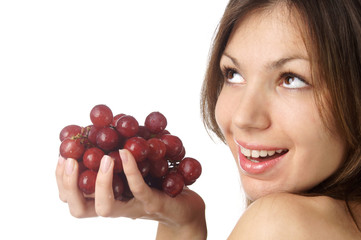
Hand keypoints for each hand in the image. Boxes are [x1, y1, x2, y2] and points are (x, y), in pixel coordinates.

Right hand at [55, 149, 205, 238]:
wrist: (186, 209)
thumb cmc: (157, 185)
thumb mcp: (133, 170)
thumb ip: (118, 156)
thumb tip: (107, 124)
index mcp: (106, 198)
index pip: (73, 198)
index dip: (62, 180)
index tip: (62, 156)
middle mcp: (115, 206)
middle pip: (79, 209)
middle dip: (68, 185)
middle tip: (69, 160)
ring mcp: (132, 207)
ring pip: (105, 207)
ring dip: (99, 182)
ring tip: (102, 158)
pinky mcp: (152, 203)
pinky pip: (137, 189)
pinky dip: (130, 171)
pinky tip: (126, 153)